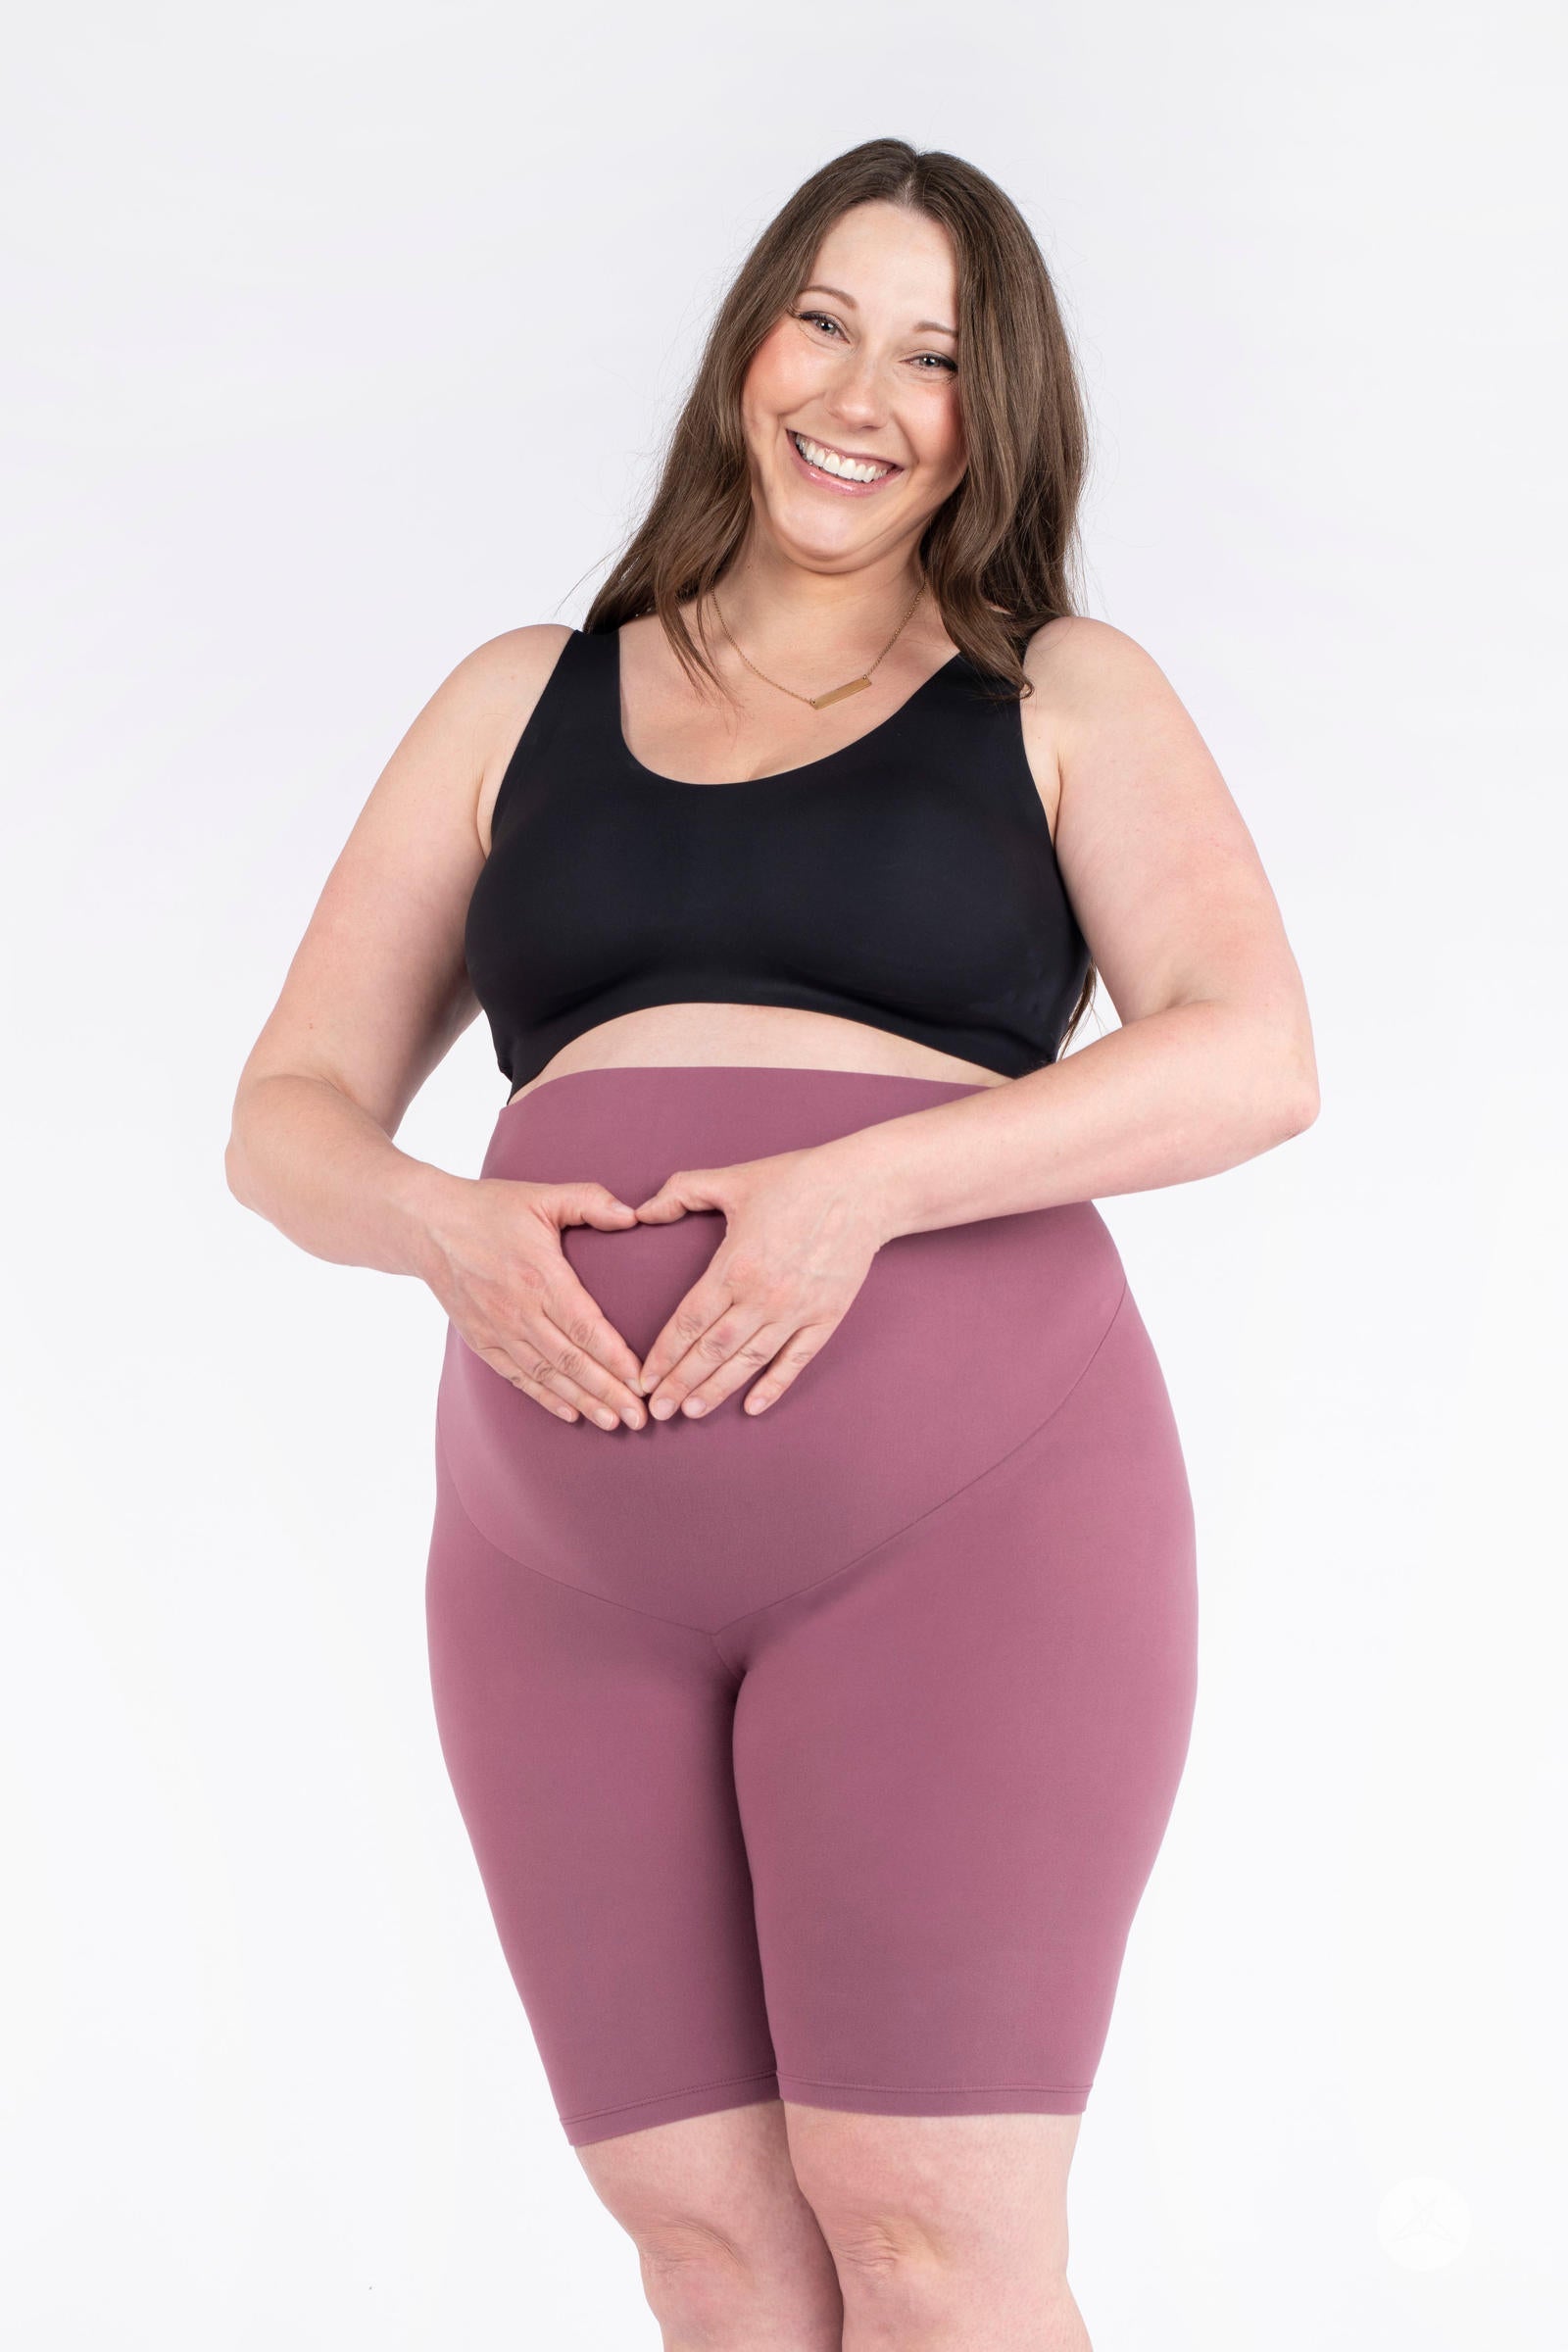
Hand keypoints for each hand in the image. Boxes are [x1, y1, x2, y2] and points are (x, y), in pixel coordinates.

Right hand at [425, 1176, 648, 1430]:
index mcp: (540, 1276)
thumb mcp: (542, 1195)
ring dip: (582, 1402)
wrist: (428, 1227)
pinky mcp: (481, 1341)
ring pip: (547, 1375)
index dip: (615, 1358)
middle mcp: (519, 1310)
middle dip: (609, 1392)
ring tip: (613, 1422)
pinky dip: (545, 1398)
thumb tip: (633, 1215)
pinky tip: (571, 1414)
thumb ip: (590, 1201)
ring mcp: (498, 1330)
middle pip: (572, 1361)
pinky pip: (518, 1376)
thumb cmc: (490, 1209)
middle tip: (640, 1417)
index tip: (642, 1381)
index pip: (586, 1326)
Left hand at [630, 1142, 890, 1420]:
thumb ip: (681, 1192)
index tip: (644, 1378)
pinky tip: (752, 1406)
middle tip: (656, 1410)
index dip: (664, 1355)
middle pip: (712, 1351)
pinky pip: (795, 1360)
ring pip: (748, 1361)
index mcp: (735, 1266)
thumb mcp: (732, 1179)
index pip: (688, 1322)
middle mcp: (763, 1296)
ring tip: (691, 1413)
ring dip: (717, 1390)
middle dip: (681, 1383)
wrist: (863, 1188)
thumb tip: (642, 1211)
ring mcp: (796, 1311)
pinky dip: (774, 1386)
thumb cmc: (797, 1179)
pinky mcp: (825, 1317)